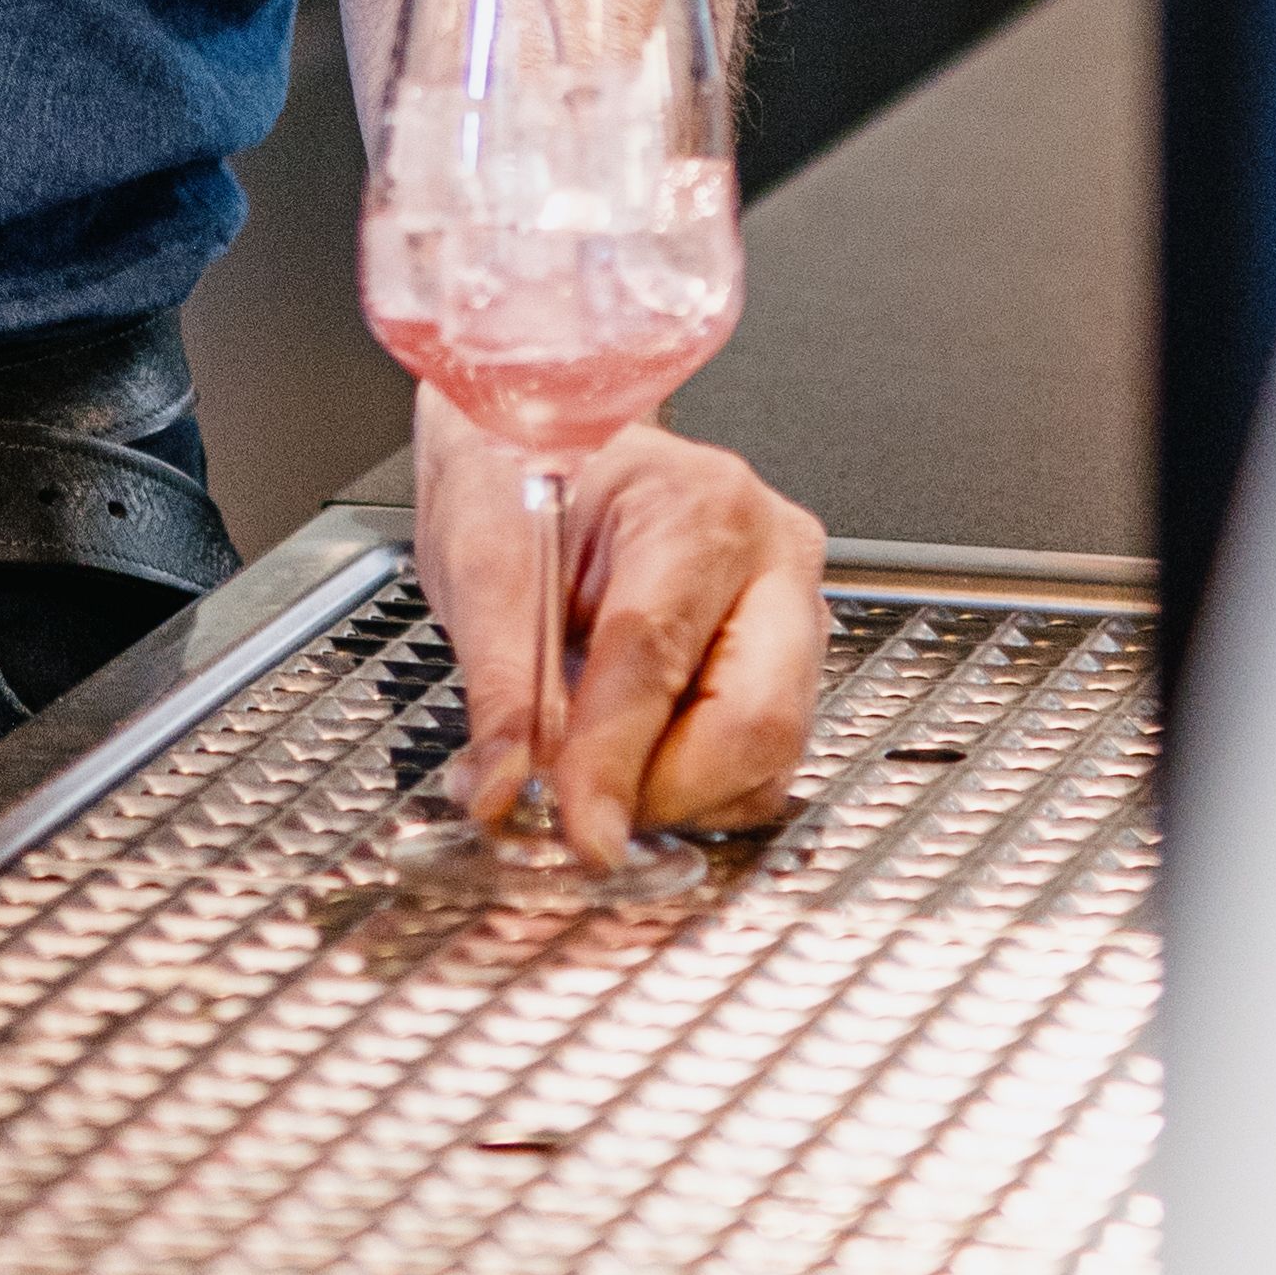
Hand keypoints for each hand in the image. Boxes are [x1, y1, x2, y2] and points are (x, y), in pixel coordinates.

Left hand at [413, 398, 826, 860]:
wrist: (546, 440)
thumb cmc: (520, 475)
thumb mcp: (482, 564)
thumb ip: (498, 688)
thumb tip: (500, 790)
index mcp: (699, 507)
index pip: (658, 656)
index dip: (614, 761)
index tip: (579, 833)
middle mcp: (774, 560)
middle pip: (757, 722)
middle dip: (663, 790)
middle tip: (578, 810)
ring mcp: (793, 616)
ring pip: (768, 760)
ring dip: (675, 797)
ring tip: (591, 766)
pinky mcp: (787, 668)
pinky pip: (759, 766)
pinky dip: (691, 789)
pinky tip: (630, 758)